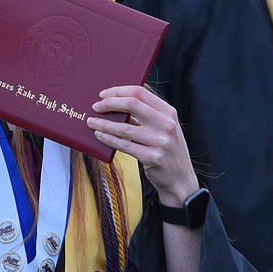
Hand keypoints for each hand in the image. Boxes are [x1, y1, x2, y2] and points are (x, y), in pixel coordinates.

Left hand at [88, 85, 198, 206]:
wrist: (181, 180)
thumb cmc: (166, 151)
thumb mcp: (163, 128)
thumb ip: (145, 116)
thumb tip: (115, 104)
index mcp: (168, 112)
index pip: (140, 92)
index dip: (118, 91)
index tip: (103, 94)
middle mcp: (166, 124)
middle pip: (131, 104)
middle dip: (109, 103)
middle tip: (95, 107)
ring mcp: (160, 141)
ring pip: (124, 127)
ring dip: (103, 124)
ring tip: (91, 122)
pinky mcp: (152, 158)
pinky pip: (124, 145)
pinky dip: (108, 139)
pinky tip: (99, 136)